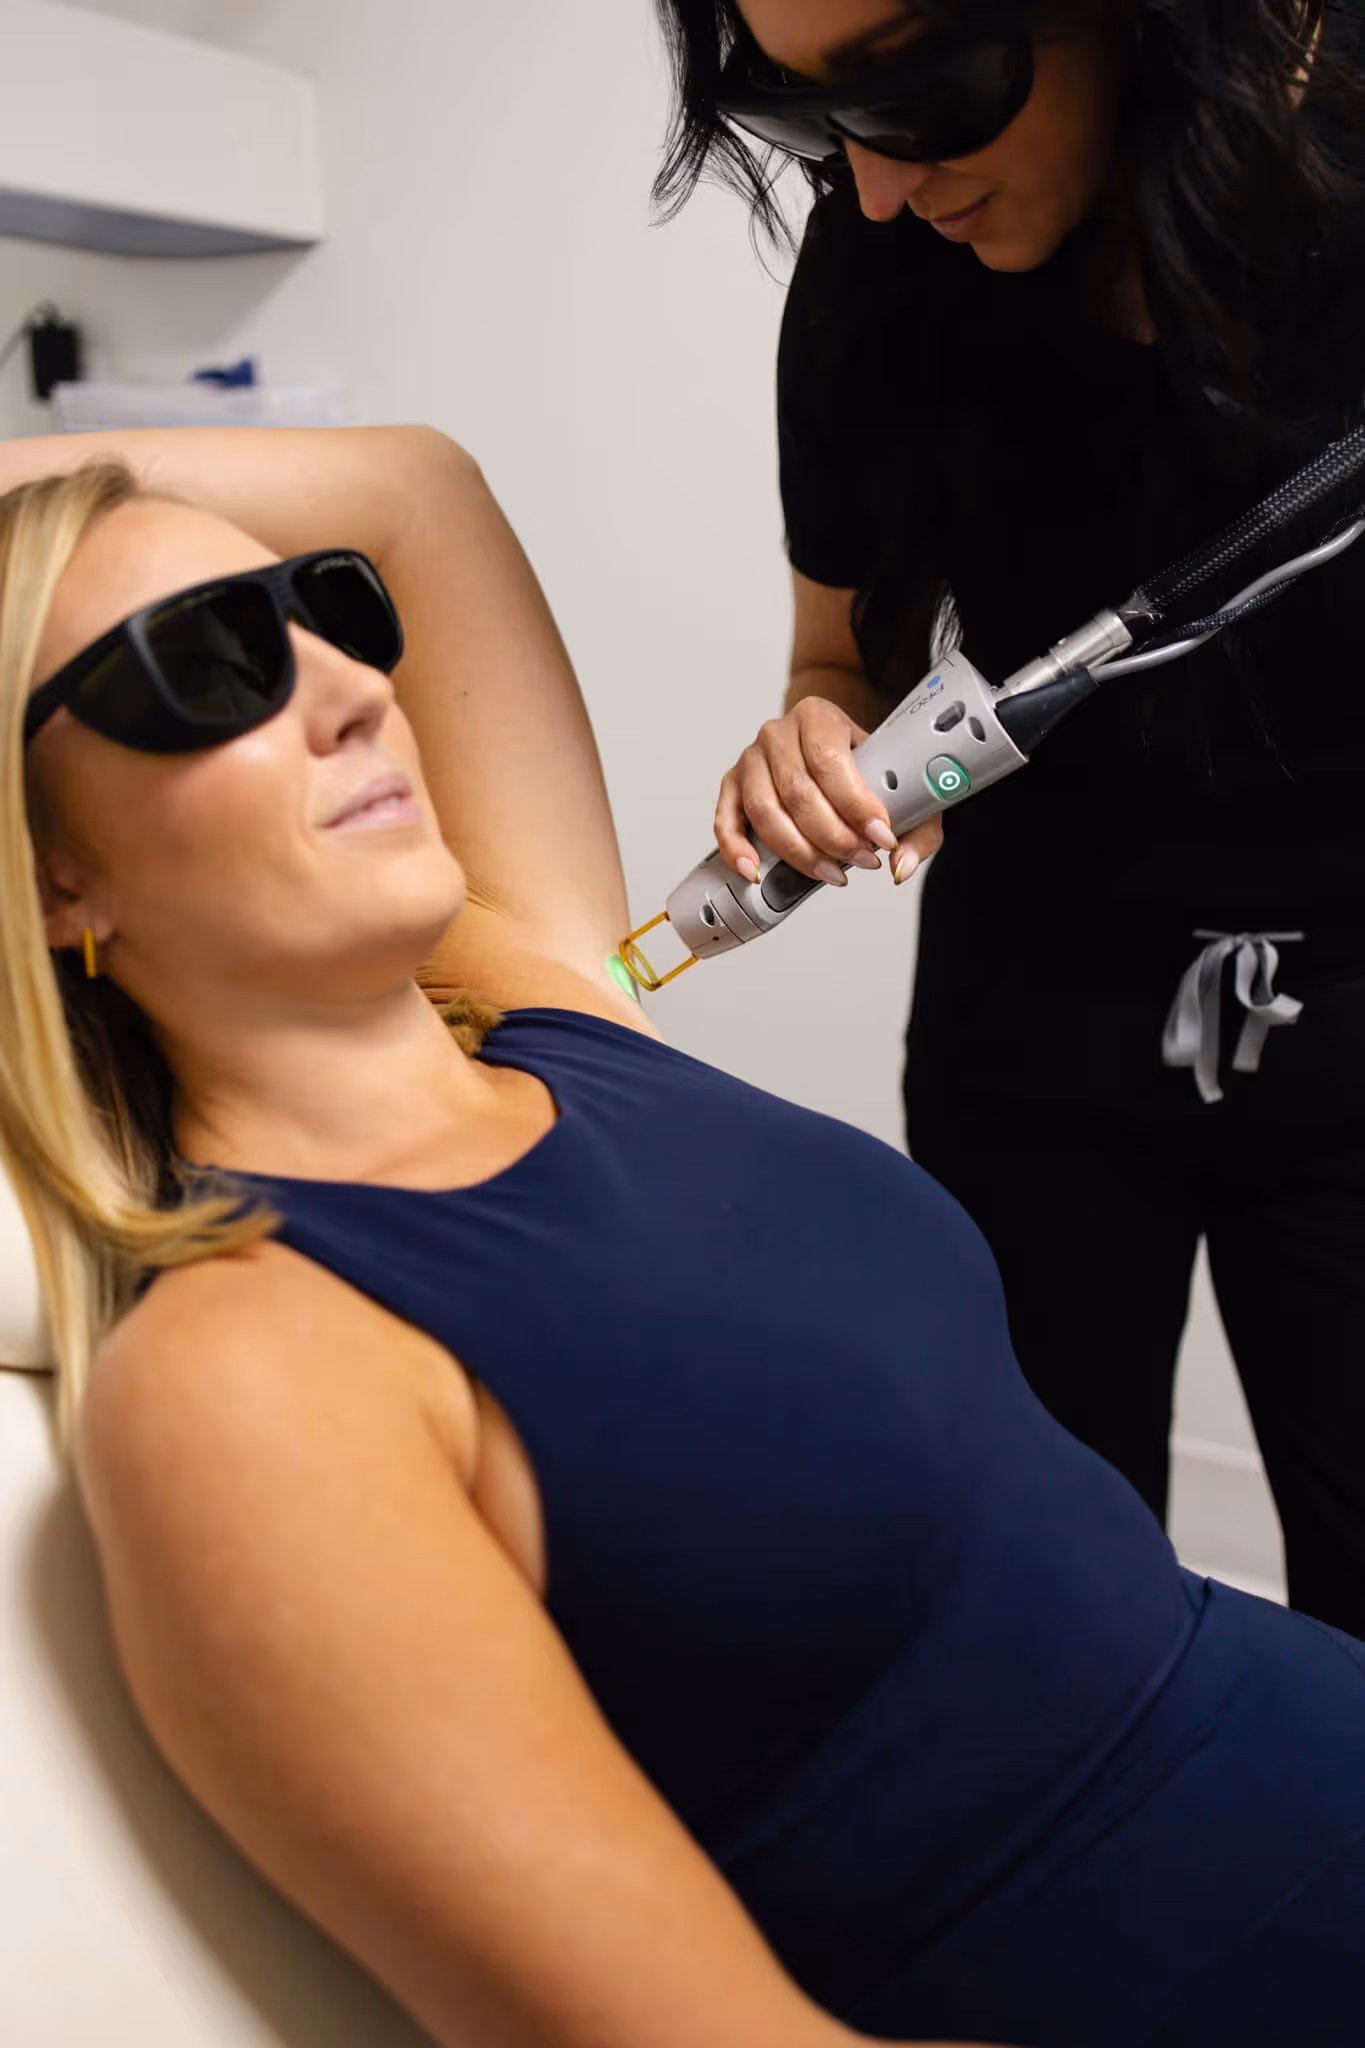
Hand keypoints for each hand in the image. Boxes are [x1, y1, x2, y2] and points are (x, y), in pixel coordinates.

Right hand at [715, 697, 942, 890]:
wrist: (833, 752)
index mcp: (818, 717)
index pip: (829, 761)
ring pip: (765, 812)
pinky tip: (757, 872)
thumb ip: (916, 826)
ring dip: (800, 852)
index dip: (855, 804)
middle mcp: (778, 733)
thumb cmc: (863, 765)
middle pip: (798, 792)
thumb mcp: (901, 785)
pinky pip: (726, 821)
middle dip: (833, 837)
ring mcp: (750, 759)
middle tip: (862, 859)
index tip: (881, 836)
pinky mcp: (732, 786)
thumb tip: (902, 865)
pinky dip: (739, 850)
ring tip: (832, 872)